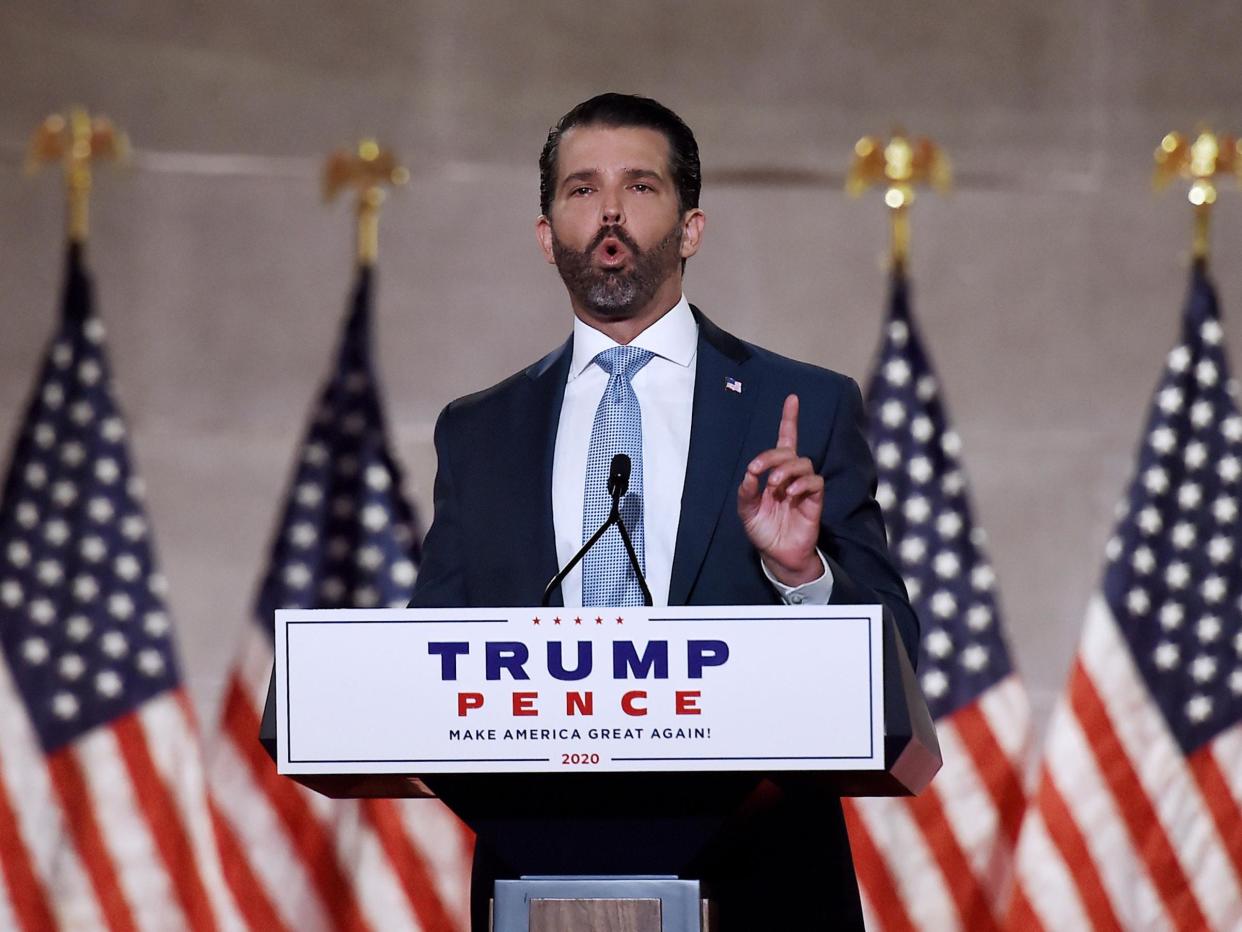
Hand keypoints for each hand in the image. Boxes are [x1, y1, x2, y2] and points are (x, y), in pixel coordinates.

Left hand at [737, 394, 824, 586]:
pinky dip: (802, 484)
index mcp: (775, 473)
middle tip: (759, 471)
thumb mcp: (746, 511)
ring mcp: (803, 487)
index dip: (789, 419)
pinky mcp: (814, 500)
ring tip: (775, 486)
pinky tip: (790, 494)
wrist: (778, 554)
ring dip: (787, 470)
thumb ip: (746, 492)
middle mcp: (791, 476)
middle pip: (789, 451)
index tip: (792, 398)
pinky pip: (814, 483)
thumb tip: (749, 474)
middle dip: (773, 456)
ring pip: (804, 463)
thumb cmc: (763, 530)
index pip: (785, 440)